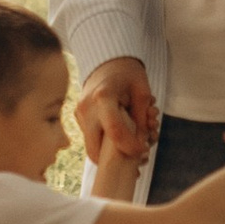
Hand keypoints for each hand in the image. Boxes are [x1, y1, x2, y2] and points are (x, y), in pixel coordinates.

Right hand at [78, 55, 158, 171]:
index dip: (132, 147)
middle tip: (138, 155)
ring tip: (135, 142)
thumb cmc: (128, 74)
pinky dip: (108, 146)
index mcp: (103, 97)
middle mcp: (86, 109)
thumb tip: (144, 143)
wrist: (107, 63)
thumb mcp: (142, 92)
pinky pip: (92, 141)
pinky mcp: (79, 120)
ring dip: (113, 154)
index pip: (116, 132)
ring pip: (94, 149)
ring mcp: (79, 116)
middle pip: (97, 150)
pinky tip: (124, 136)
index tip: (145, 150)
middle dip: (118, 160)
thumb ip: (143, 118)